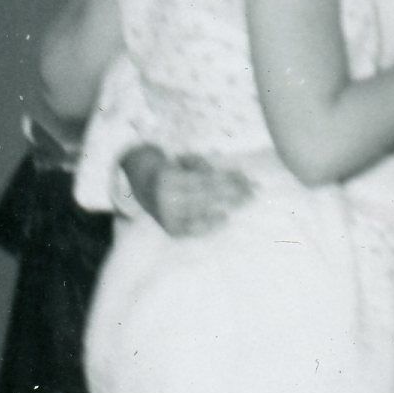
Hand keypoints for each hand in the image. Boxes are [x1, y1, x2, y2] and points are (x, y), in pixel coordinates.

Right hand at [122, 145, 252, 236]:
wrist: (138, 184)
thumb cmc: (169, 170)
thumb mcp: (183, 163)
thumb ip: (204, 168)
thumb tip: (238, 177)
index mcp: (169, 178)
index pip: (206, 180)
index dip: (229, 180)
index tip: (248, 179)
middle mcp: (167, 199)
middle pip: (208, 196)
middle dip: (233, 193)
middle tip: (255, 191)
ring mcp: (167, 216)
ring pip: (204, 211)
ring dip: (228, 205)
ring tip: (246, 201)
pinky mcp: (170, 229)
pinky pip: (194, 229)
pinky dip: (211, 224)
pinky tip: (225, 218)